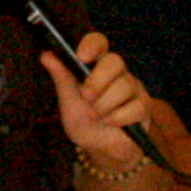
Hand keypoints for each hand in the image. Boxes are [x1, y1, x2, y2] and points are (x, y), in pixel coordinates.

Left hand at [42, 34, 153, 150]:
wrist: (99, 147)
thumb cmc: (84, 120)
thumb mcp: (68, 100)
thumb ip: (61, 77)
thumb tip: (46, 55)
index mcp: (96, 65)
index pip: (98, 43)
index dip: (92, 45)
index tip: (81, 57)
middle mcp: (117, 72)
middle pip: (115, 61)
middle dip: (98, 80)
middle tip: (86, 96)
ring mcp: (133, 87)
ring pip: (124, 86)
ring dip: (104, 105)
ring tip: (95, 116)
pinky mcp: (144, 105)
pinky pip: (135, 106)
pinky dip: (118, 118)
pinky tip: (110, 123)